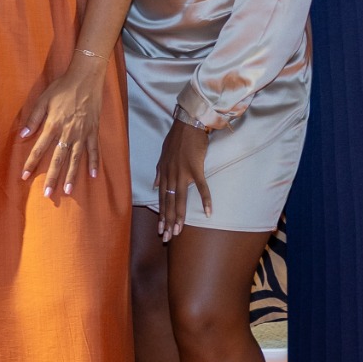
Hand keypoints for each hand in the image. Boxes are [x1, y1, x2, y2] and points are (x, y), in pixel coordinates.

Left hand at [17, 51, 107, 196]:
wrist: (85, 78)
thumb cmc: (62, 88)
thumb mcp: (43, 100)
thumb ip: (33, 119)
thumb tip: (22, 134)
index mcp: (53, 125)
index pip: (39, 149)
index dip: (31, 163)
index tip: (24, 176)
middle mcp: (67, 133)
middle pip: (58, 160)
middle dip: (52, 177)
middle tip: (48, 194)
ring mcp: (82, 134)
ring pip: (75, 159)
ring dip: (71, 176)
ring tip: (68, 191)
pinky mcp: (93, 131)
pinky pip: (93, 150)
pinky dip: (94, 163)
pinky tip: (93, 175)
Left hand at [154, 119, 213, 240]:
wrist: (187, 123)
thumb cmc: (176, 138)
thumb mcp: (162, 155)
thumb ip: (159, 172)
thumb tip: (154, 186)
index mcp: (164, 173)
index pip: (161, 200)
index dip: (161, 216)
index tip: (160, 230)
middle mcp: (171, 176)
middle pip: (168, 203)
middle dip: (167, 222)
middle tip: (167, 238)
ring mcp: (183, 173)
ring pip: (180, 199)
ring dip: (179, 217)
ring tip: (178, 232)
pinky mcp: (196, 168)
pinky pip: (202, 187)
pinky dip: (206, 200)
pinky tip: (208, 212)